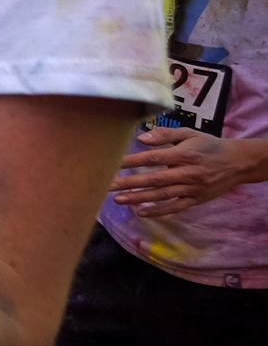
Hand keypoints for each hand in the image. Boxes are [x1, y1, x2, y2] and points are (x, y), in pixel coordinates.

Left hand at [110, 125, 267, 217]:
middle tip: (106, 185)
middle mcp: (188, 173)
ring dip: (139, 198)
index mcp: (184, 154)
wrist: (238, 162)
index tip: (112, 163)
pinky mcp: (197, 199)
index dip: (131, 161)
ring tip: (118, 199)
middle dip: (129, 183)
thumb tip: (142, 138)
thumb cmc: (209, 146)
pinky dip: (159, 211)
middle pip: (154, 179)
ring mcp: (192, 188)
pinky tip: (141, 212)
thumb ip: (166, 135)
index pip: (153, 158)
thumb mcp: (190, 133)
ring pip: (162, 195)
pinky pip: (175, 207)